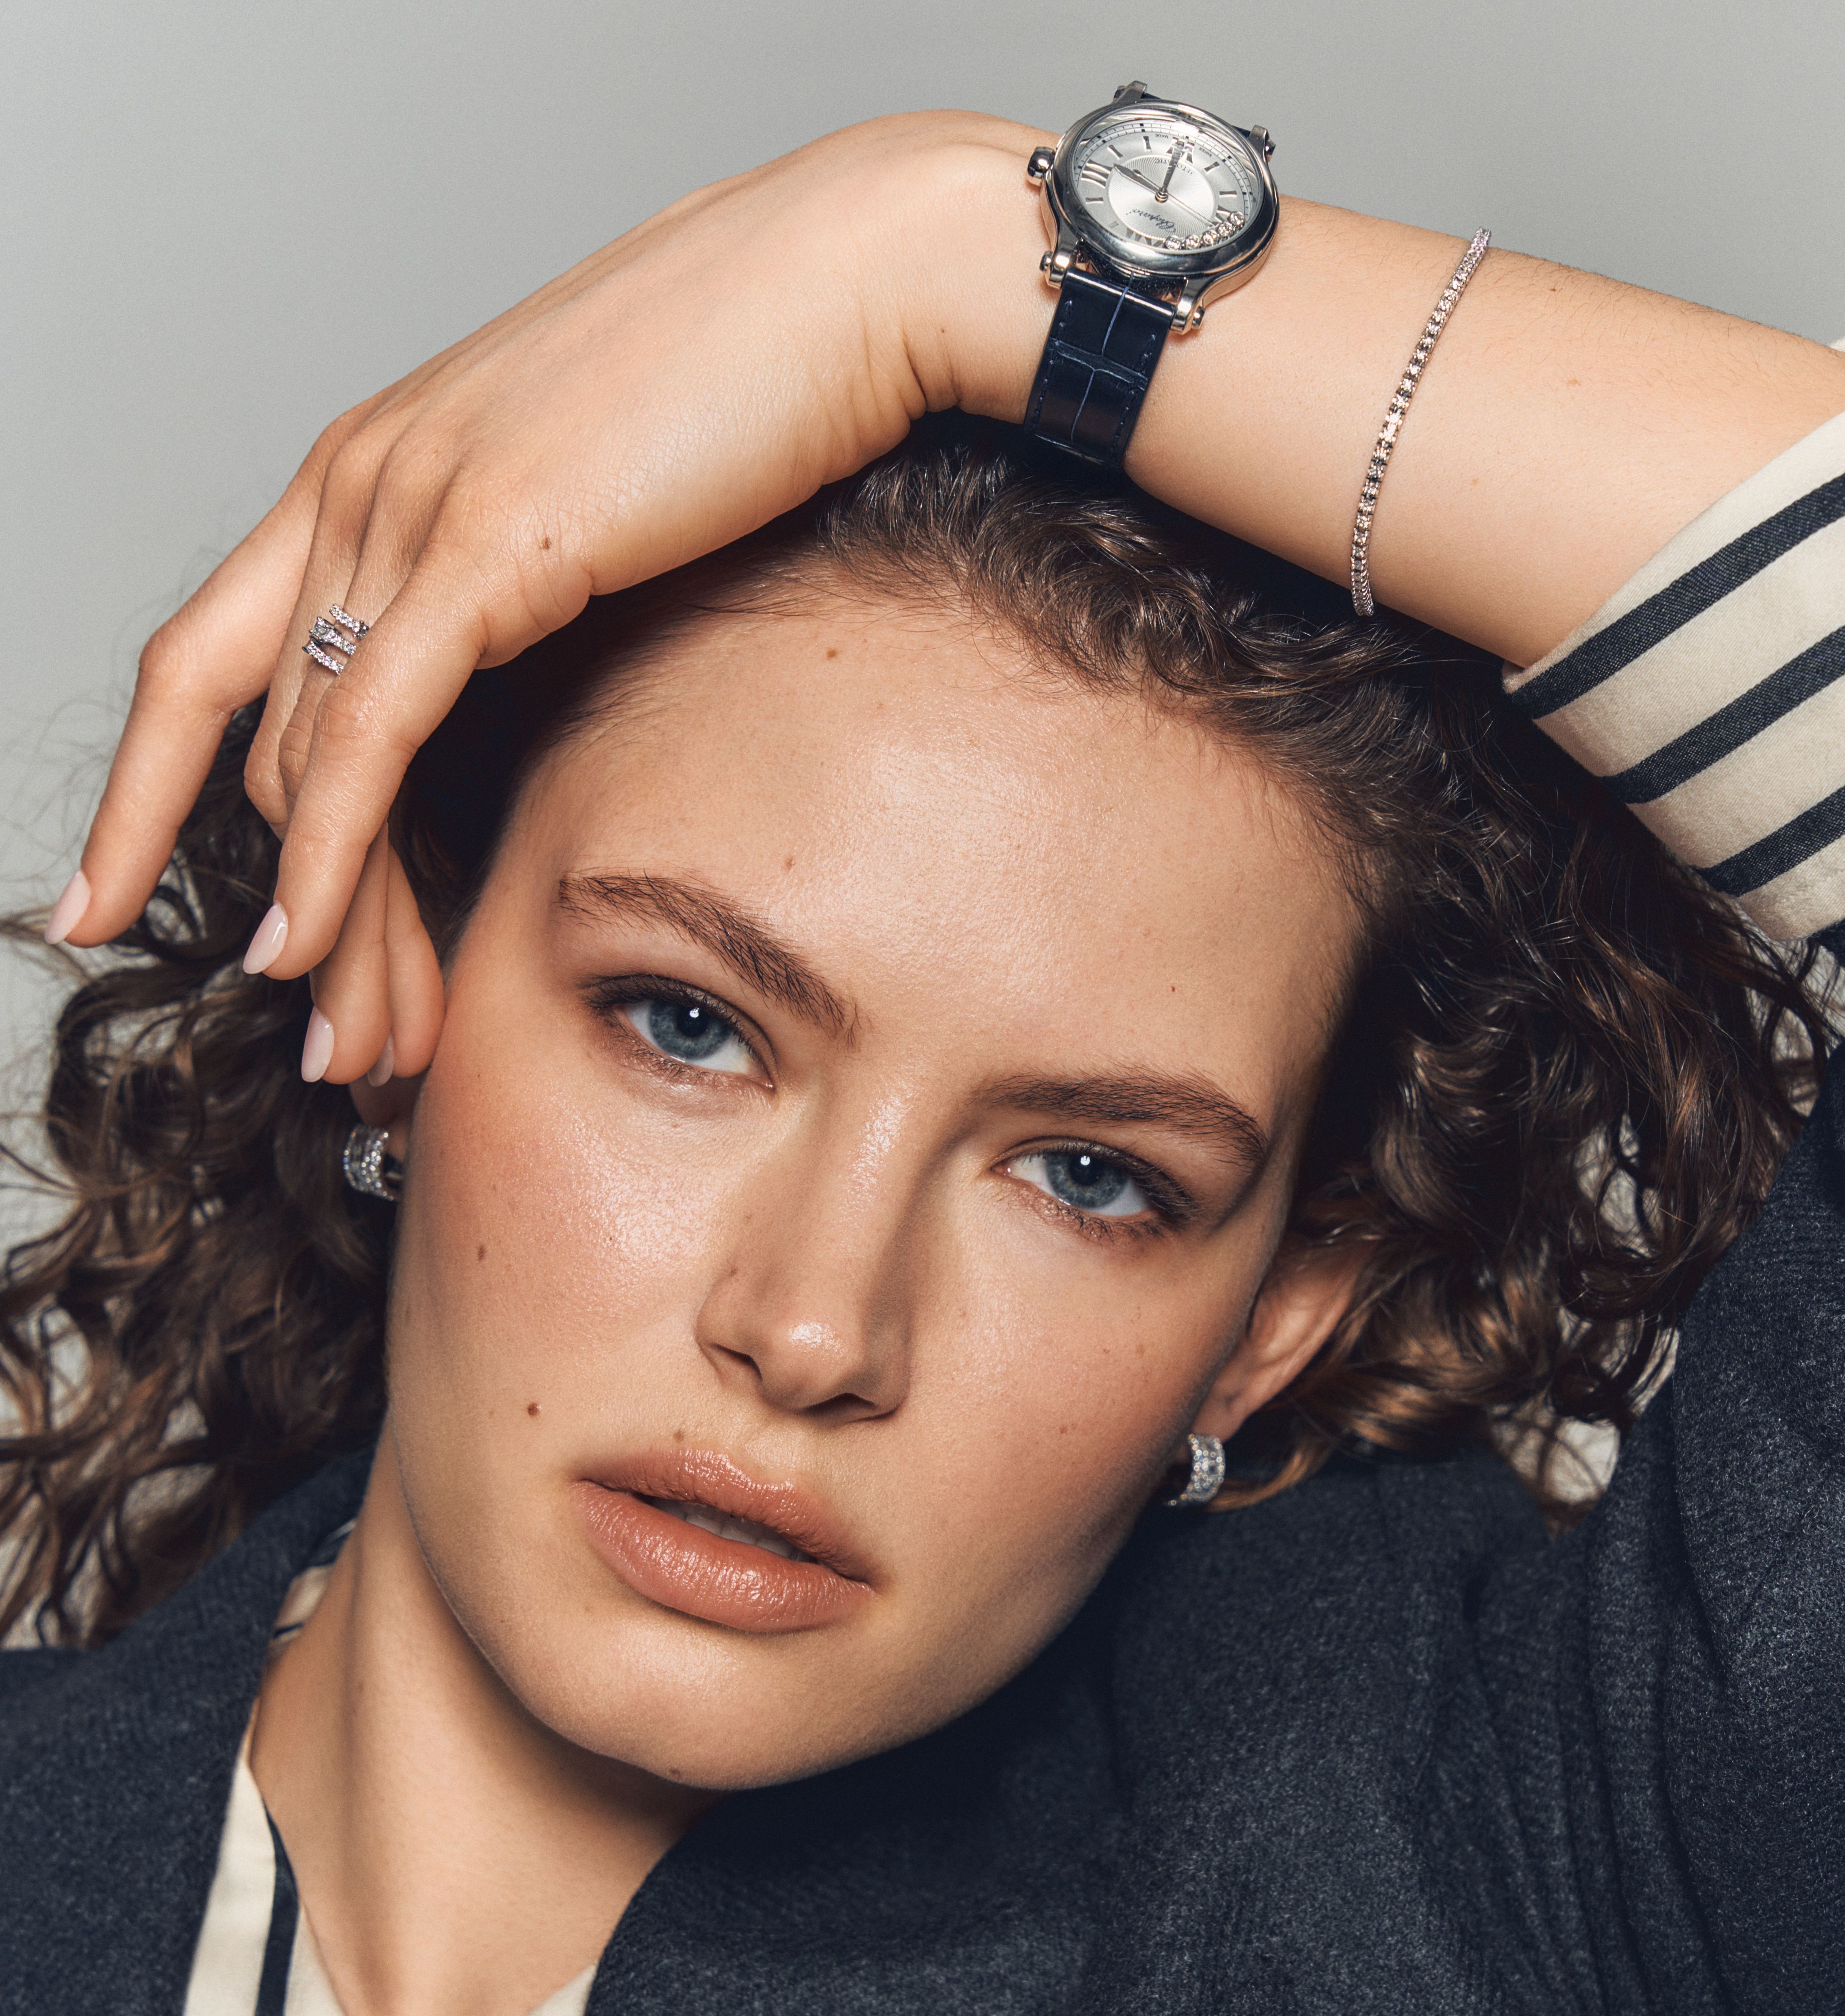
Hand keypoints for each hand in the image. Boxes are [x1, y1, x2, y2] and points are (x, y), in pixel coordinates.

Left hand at [55, 112, 1047, 1084]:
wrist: (846, 284)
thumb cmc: (754, 391)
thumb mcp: (599, 509)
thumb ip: (523, 594)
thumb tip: (528, 698)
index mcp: (375, 471)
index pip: (225, 665)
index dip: (159, 798)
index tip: (141, 904)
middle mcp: (360, 480)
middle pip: (257, 738)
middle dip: (281, 911)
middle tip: (324, 1041)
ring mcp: (408, 502)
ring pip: (307, 756)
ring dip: (323, 921)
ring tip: (349, 1045)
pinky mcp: (481, 540)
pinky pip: (368, 727)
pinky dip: (327, 848)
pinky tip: (311, 942)